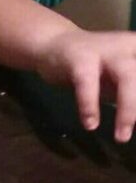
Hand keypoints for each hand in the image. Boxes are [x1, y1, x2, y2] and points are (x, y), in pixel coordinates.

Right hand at [36, 28, 135, 142]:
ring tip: (122, 137)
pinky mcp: (80, 58)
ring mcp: (107, 51)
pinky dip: (89, 105)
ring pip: (128, 77)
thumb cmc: (97, 69)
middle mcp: (132, 47)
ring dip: (128, 109)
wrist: (55, 46)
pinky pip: (87, 83)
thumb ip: (135, 103)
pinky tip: (90, 124)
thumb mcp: (122, 85)